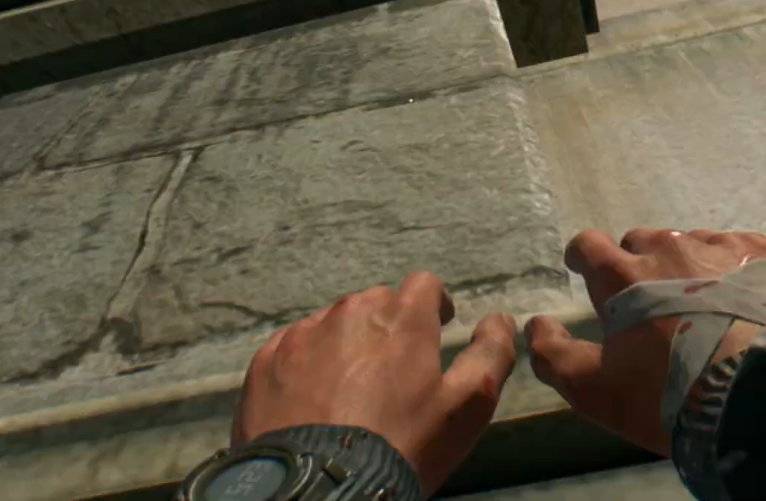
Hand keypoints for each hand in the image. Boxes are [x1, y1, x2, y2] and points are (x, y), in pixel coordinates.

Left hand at [234, 272, 517, 496]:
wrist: (319, 489)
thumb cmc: (402, 445)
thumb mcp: (468, 406)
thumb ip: (491, 353)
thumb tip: (500, 319)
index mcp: (401, 316)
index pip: (424, 285)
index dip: (434, 306)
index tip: (436, 329)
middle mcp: (348, 311)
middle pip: (375, 304)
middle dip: (388, 328)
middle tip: (393, 374)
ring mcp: (301, 334)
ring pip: (331, 326)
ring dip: (345, 346)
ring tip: (349, 394)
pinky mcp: (265, 361)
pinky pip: (292, 350)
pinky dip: (306, 368)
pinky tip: (312, 403)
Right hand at [525, 229, 765, 455]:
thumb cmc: (672, 393)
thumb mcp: (597, 391)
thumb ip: (555, 356)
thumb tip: (535, 325)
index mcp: (623, 276)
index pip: (589, 245)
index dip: (583, 256)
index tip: (584, 268)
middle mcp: (670, 249)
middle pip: (642, 242)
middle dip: (638, 265)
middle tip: (651, 302)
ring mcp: (723, 246)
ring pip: (694, 244)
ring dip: (690, 267)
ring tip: (708, 307)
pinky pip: (742, 250)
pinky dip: (738, 270)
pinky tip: (749, 301)